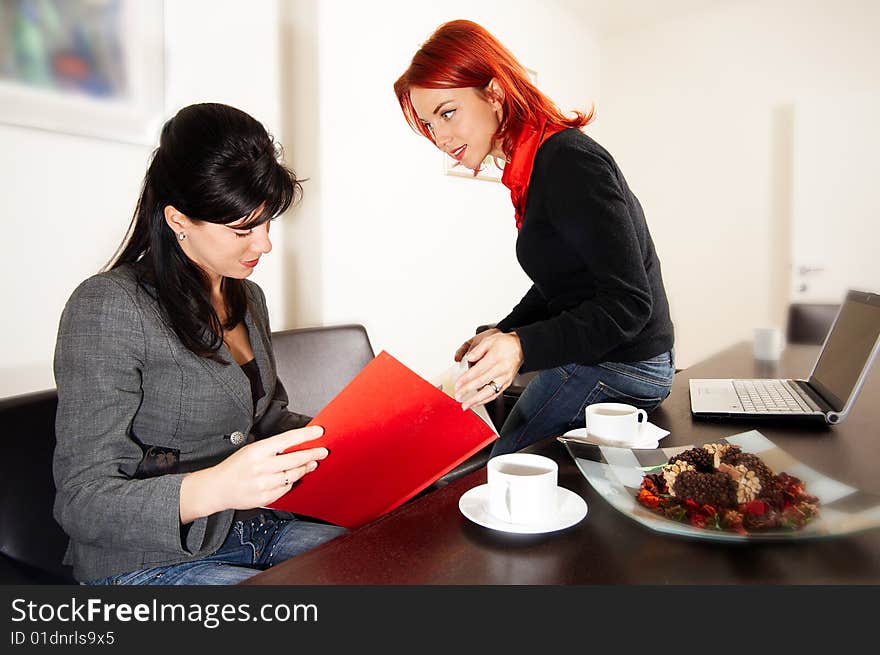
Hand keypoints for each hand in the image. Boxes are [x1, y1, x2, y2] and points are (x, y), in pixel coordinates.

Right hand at [180, 425, 327, 522]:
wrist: (217, 488)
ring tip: (311, 464)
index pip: (287, 439)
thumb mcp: (251, 450)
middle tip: (323, 451)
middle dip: (312, 454)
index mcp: (257, 451)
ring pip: (293, 475)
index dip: (306, 435)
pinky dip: (291, 482)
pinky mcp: (265, 497)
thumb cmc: (235, 467)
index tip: (319, 431)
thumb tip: (297, 443)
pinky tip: (291, 478)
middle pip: (295, 459)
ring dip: (305, 468)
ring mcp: (264, 484)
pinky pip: (286, 488)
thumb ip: (272, 448)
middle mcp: (261, 467)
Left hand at [453, 331, 523, 410]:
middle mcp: (501, 370)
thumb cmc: (505, 343)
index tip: (458, 384)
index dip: (466, 379)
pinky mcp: (507, 383)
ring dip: (477, 400)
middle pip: (482, 383)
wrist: (520, 347)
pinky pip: (495, 394)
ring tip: (466, 405)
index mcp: (495, 358)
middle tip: (458, 396)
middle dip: (468, 390)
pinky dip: (485, 400)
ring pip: (489, 392)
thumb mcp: (489, 340)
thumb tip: (469, 357)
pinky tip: (477, 403)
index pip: (478, 371)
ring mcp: (505, 378)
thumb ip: (477, 349)